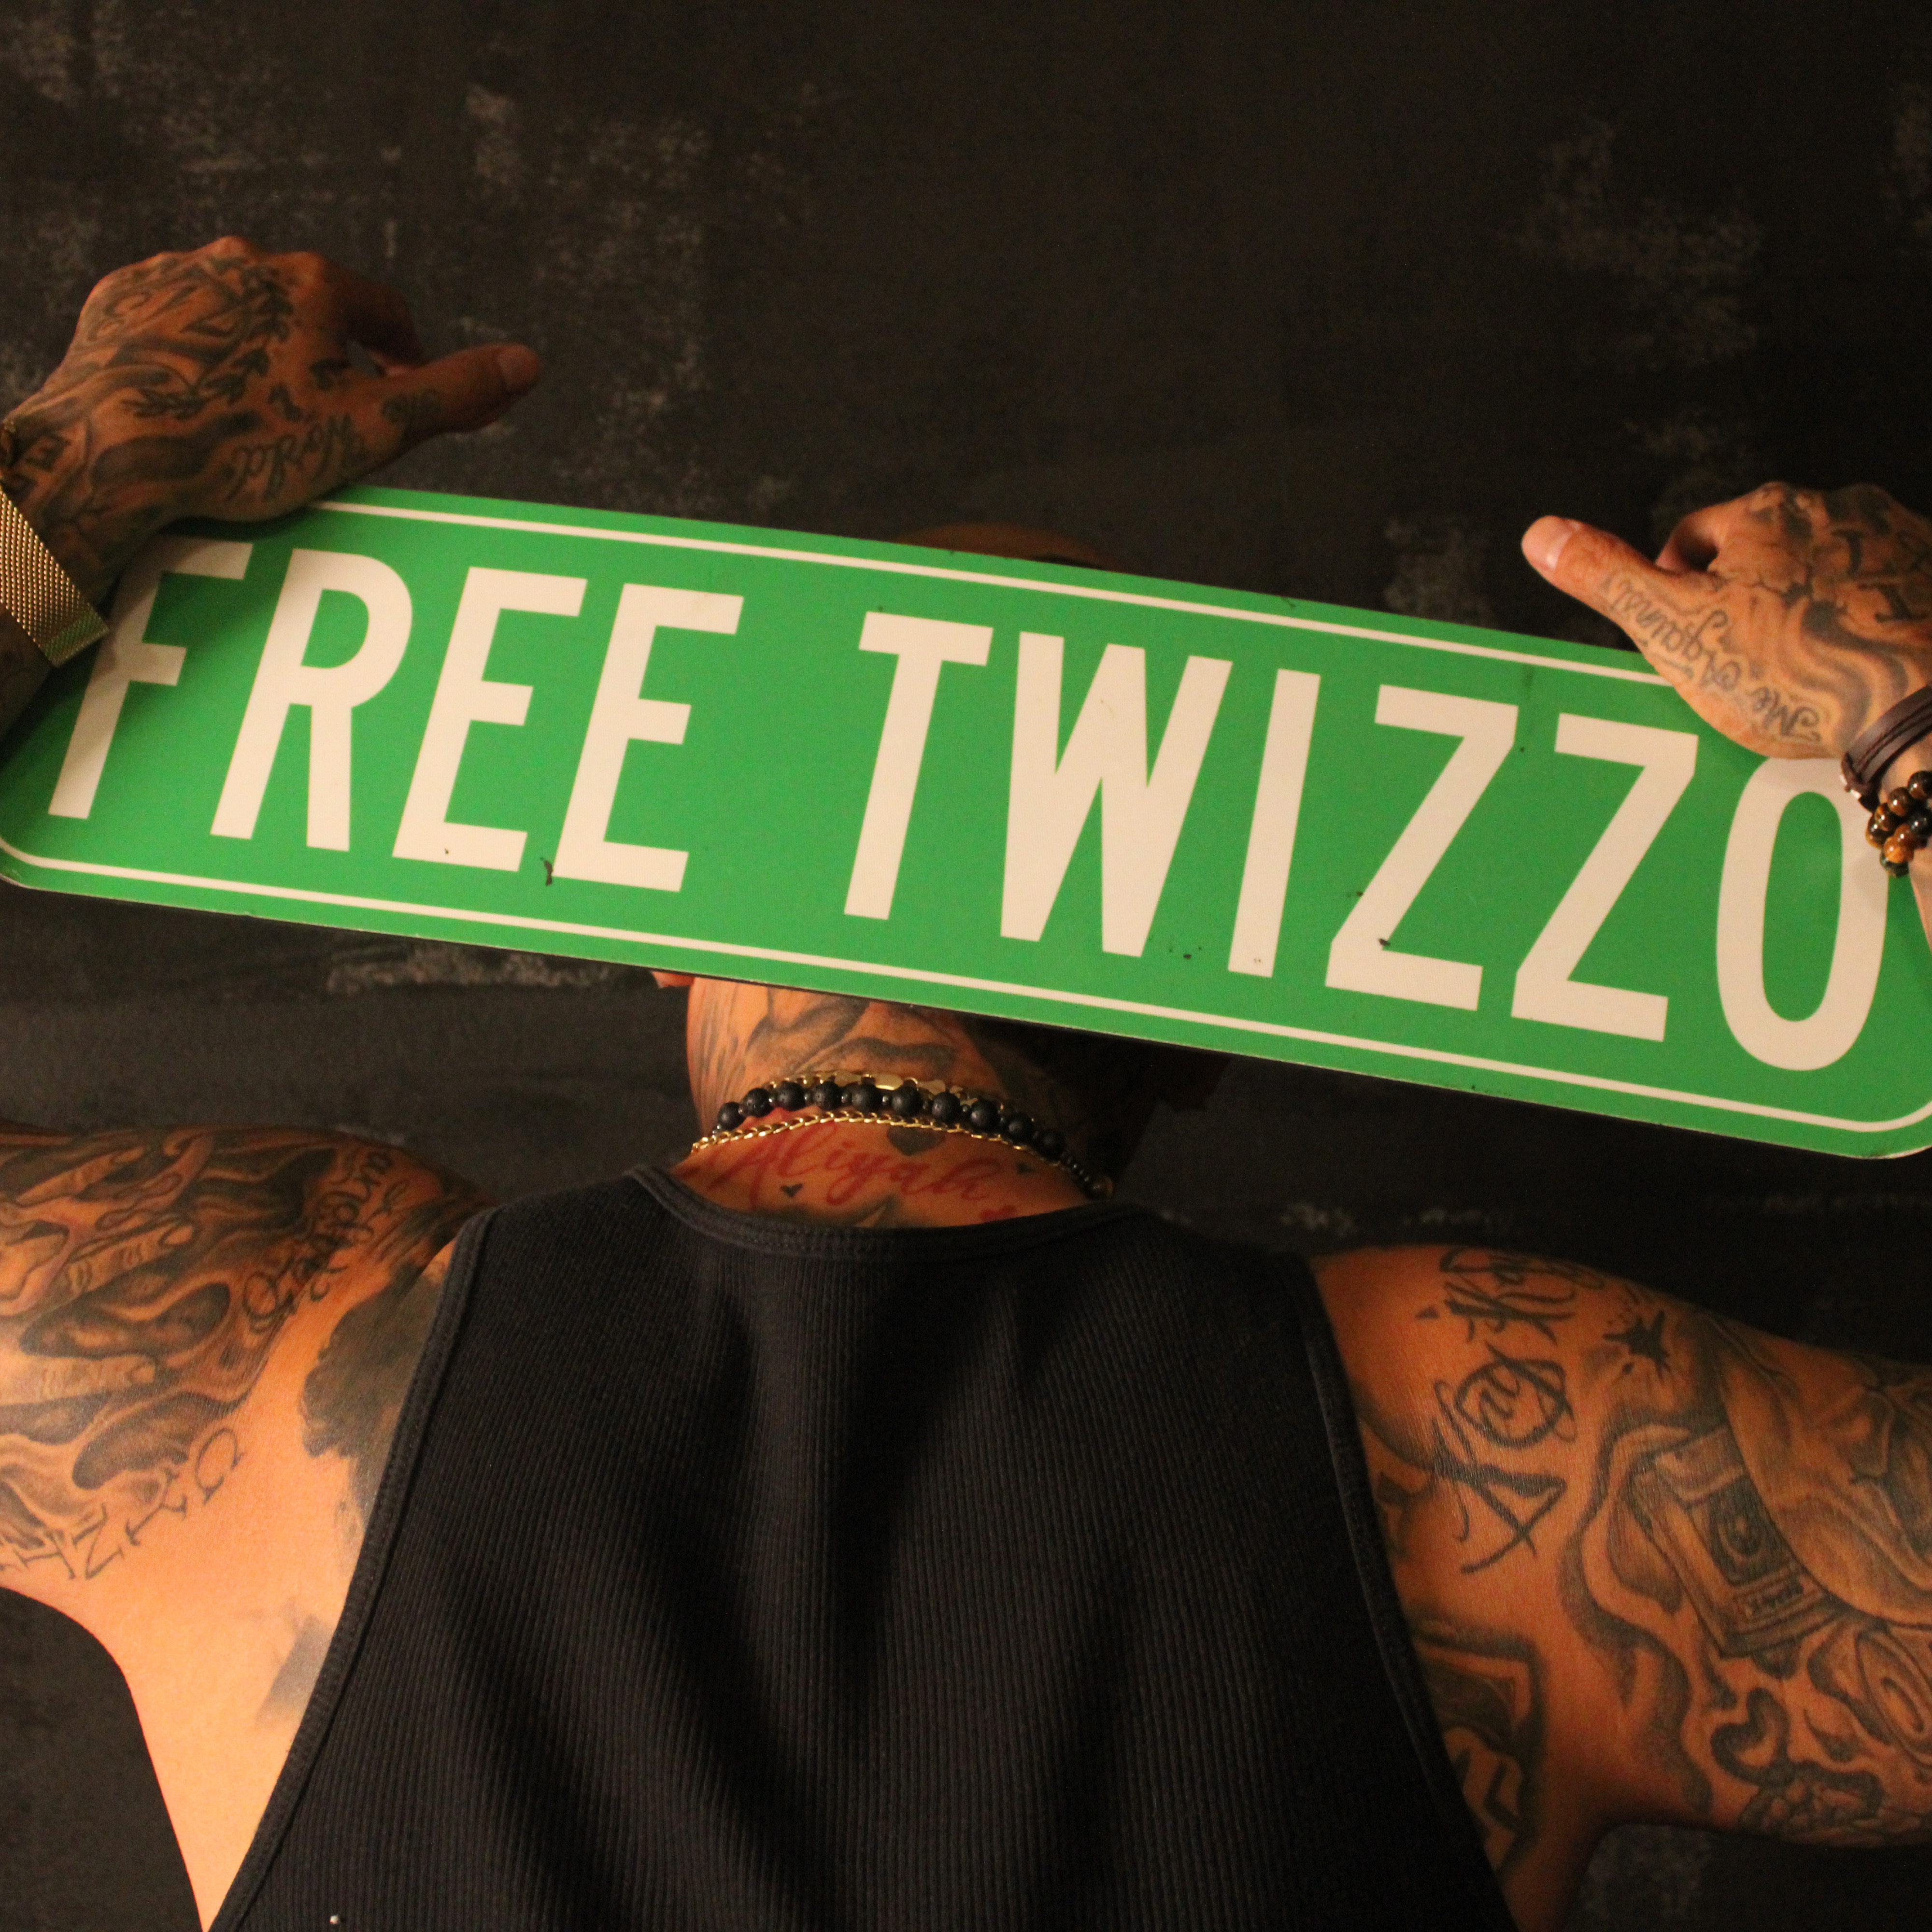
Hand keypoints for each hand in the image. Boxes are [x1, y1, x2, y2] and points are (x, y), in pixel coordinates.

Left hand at [1, 236, 541, 604]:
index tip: (401, 387)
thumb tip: (529, 363)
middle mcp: (243, 260)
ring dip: (260, 348)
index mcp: (311, 285)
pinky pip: (178, 320)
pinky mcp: (123, 301)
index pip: (382, 310)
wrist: (118, 448)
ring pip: (242, 309)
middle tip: (327, 416)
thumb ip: (450, 393)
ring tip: (259, 413)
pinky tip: (200, 399)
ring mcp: (178, 277)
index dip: (402, 353)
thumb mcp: (370, 428)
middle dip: (326, 356)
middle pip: (309, 308)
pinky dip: (198, 352)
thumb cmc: (248, 445)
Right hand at [1522, 484, 1931, 774]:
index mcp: (1763, 512)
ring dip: (1807, 606)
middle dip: (1745, 597)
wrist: (1923, 701)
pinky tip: (1854, 668)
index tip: (1683, 637)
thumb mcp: (1675, 628)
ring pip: (1827, 570)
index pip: (1694, 538)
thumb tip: (1542, 532)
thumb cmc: (1797, 669)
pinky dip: (1864, 622)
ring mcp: (1895, 540)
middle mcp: (1835, 507)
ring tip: (1799, 672)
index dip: (1675, 589)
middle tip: (1738, 664)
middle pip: (1765, 550)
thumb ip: (1608, 577)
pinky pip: (1884, 594)